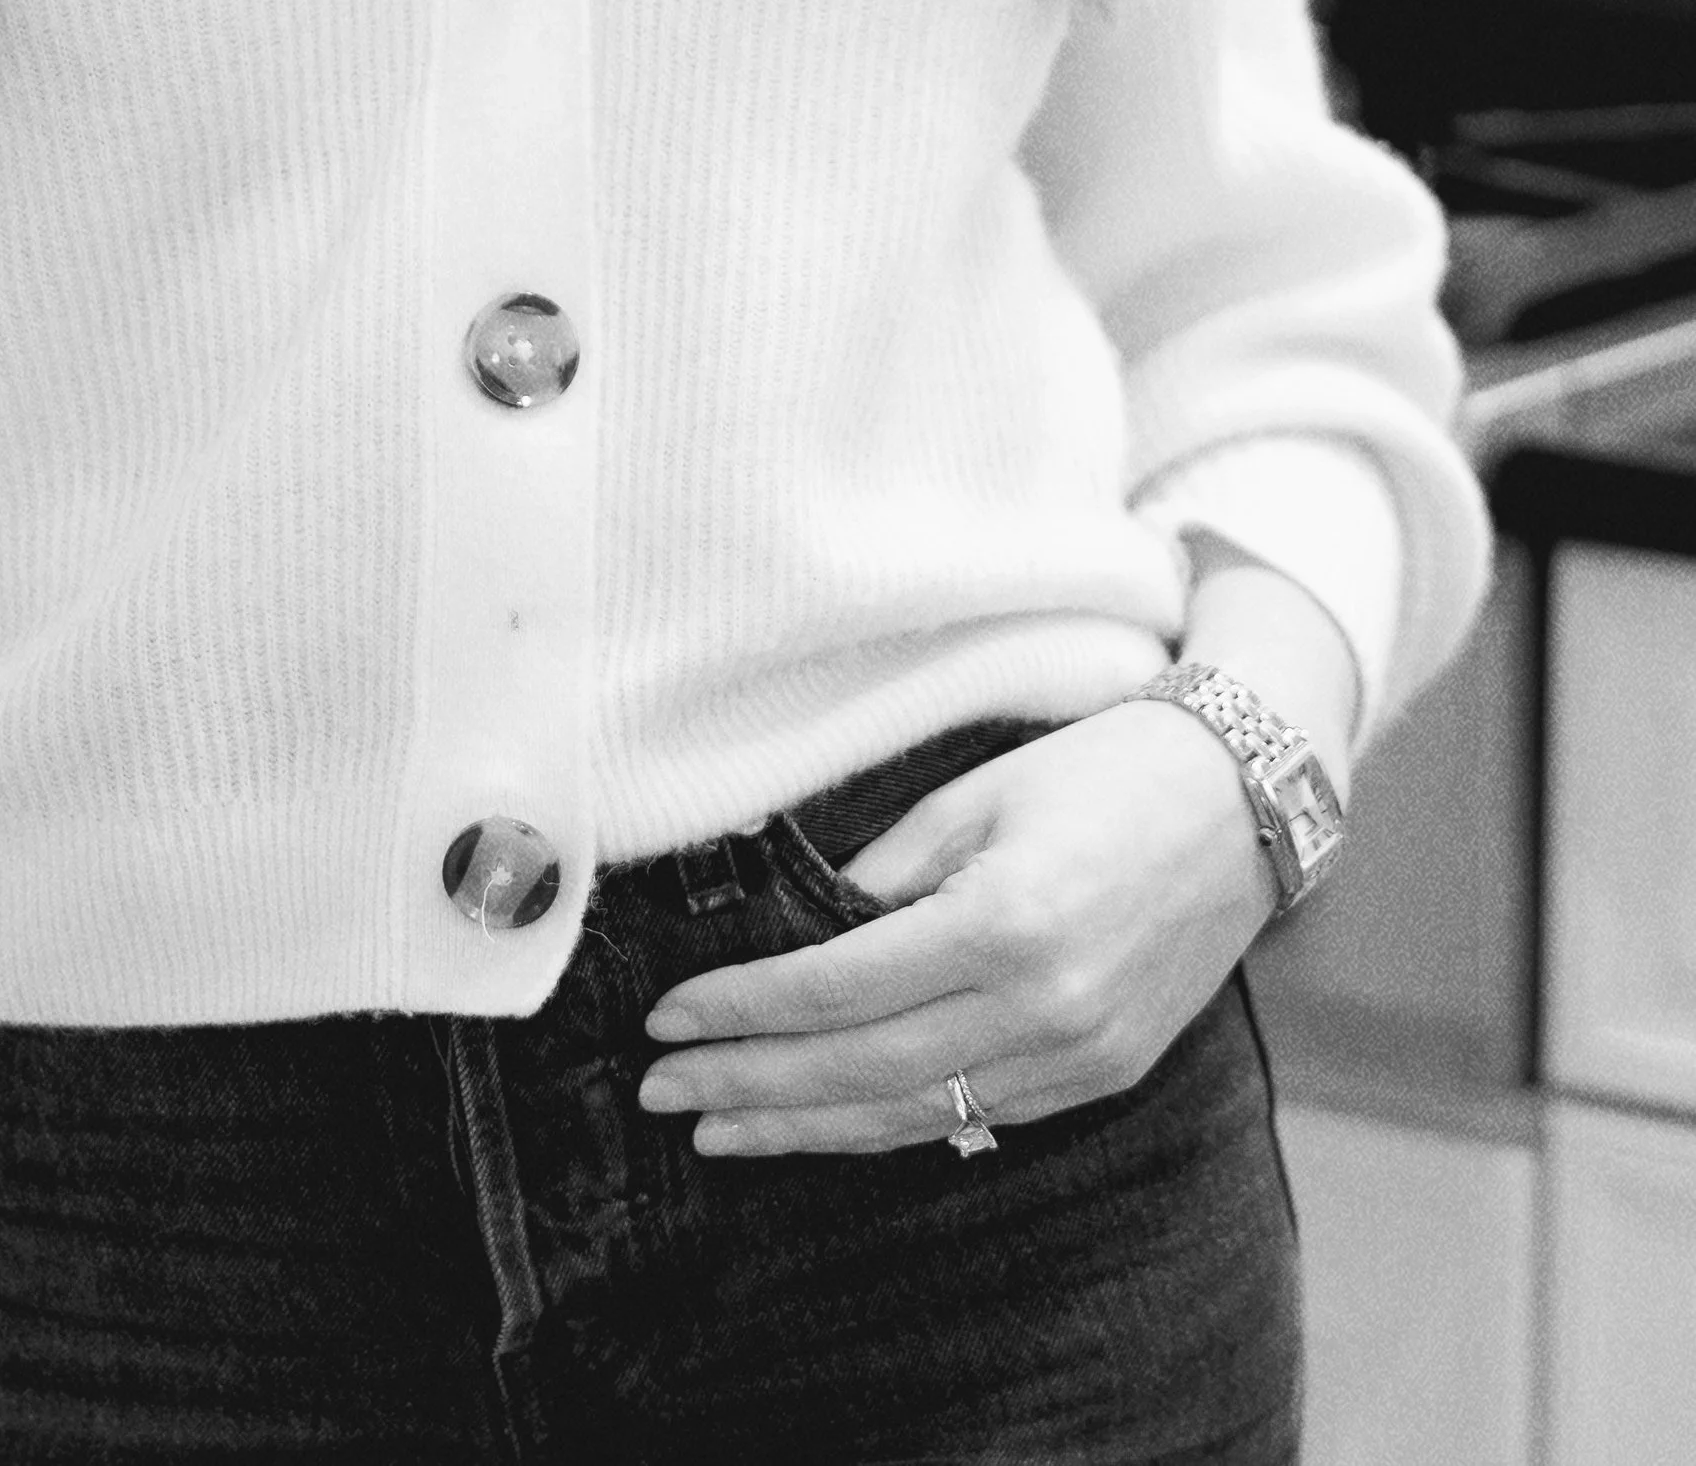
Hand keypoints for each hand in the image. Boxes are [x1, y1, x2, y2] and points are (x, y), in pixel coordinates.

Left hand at [636, 703, 1276, 1157]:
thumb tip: (802, 937)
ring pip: (913, 1115)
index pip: (836, 989)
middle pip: (862, 1071)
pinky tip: (826, 1124)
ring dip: (806, 1128)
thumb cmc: (1104, 773)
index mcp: (1004, 925)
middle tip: (662, 1094)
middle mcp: (1043, 1009)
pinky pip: (974, 1118)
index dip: (743, 1010)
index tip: (666, 1019)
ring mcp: (1078, 1057)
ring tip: (719, 1132)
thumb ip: (886, 874)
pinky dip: (889, 1125)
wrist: (1244, 806)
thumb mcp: (979, 796)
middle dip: (751, 1087)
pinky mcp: (1100, 1078)